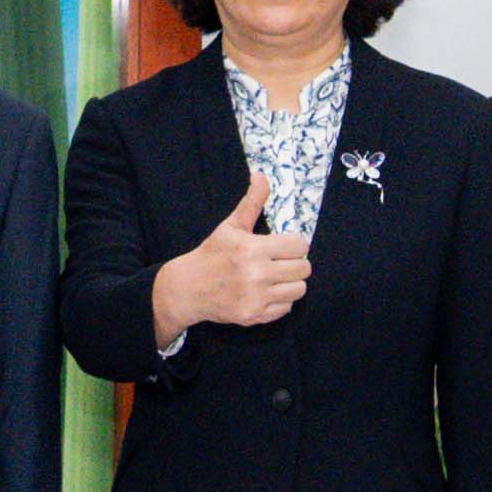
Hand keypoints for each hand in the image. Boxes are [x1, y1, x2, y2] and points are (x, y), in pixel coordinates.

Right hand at [154, 170, 310, 344]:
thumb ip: (251, 203)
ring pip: (299, 289)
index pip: (300, 245)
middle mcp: (256, 274)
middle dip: (294, 263)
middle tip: (280, 262)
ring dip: (290, 283)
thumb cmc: (211, 254)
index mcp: (252, 248)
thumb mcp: (230, 226)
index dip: (294, 244)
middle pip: (304, 268)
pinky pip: (286, 308)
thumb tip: (261, 175)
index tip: (283, 246)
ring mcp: (256, 297)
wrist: (187, 289)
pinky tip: (265, 292)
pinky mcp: (254, 316)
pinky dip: (280, 301)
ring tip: (275, 278)